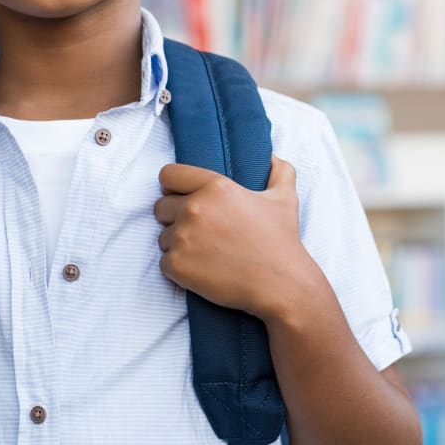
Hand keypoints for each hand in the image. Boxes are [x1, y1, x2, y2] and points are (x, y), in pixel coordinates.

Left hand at [153, 155, 310, 318]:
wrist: (281, 286)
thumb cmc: (281, 242)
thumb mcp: (284, 199)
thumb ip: (278, 171)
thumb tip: (272, 157)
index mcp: (214, 186)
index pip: (168, 175)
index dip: (173, 187)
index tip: (183, 197)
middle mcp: (194, 208)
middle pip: (160, 207)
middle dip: (175, 218)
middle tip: (201, 232)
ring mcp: (182, 237)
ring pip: (163, 237)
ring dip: (178, 245)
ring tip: (206, 253)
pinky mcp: (177, 264)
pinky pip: (164, 262)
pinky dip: (179, 268)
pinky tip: (202, 270)